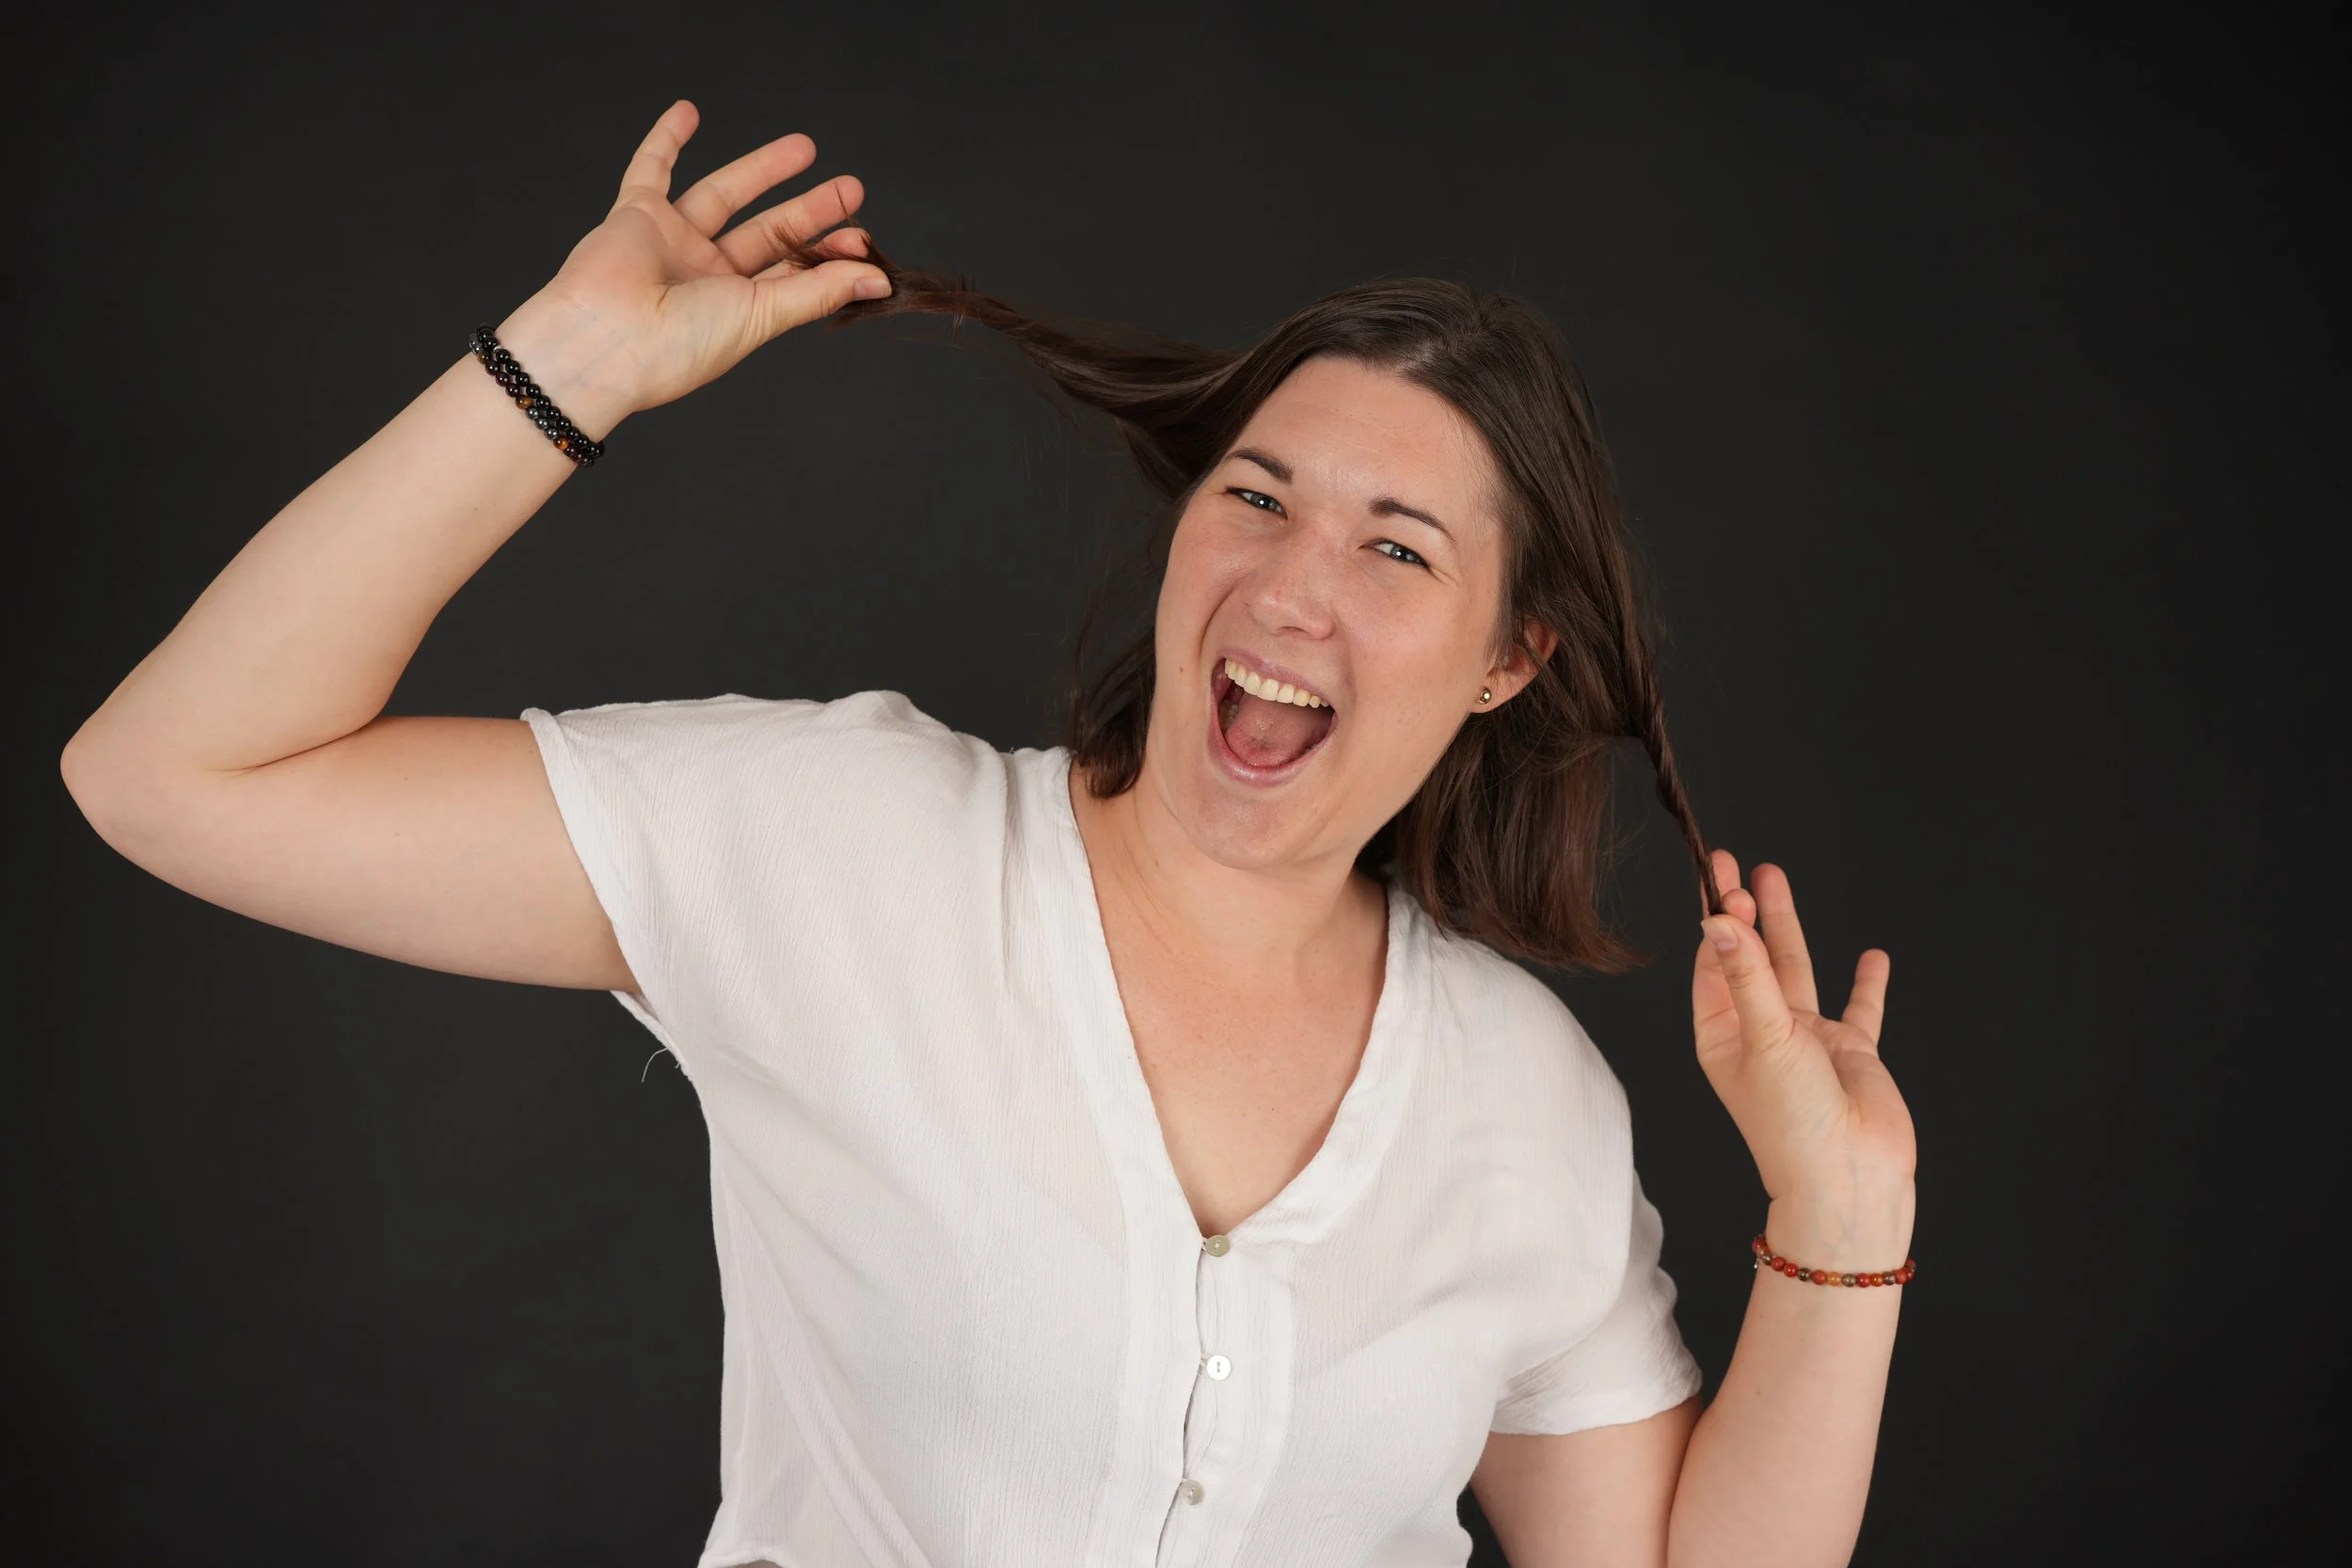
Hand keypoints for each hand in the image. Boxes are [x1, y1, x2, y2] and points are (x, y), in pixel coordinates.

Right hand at [499, 99, 889, 433]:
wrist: (604, 339)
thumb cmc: (679, 343)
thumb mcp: (761, 316)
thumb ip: (818, 291)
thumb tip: (879, 280)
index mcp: (736, 310)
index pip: (792, 274)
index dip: (829, 254)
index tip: (862, 235)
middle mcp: (705, 276)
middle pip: (767, 233)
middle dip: (809, 210)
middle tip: (849, 188)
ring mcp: (671, 242)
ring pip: (723, 196)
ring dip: (762, 170)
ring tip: (806, 148)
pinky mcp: (636, 215)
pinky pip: (650, 168)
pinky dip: (665, 139)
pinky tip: (689, 111)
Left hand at [1692, 851, 1915, 1253]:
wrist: (1850, 1179)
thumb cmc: (1793, 1123)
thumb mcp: (1765, 1040)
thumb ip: (1749, 978)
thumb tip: (1718, 923)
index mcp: (1724, 1035)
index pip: (1713, 963)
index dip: (1716, 920)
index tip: (1717, 876)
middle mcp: (1761, 1033)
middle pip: (1748, 956)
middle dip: (1742, 910)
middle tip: (1733, 861)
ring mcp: (1806, 1041)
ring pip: (1794, 969)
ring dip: (1786, 926)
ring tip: (1774, 877)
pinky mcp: (1850, 1053)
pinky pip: (1860, 1009)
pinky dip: (1865, 983)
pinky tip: (1873, 956)